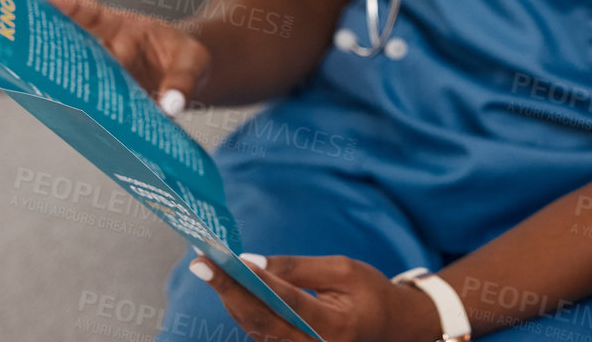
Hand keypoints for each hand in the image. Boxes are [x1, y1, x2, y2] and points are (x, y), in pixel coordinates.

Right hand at [40, 0, 209, 115]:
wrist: (185, 78)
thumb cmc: (186, 57)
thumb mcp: (195, 61)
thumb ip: (183, 81)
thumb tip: (169, 107)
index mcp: (124, 29)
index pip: (94, 16)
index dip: (70, 7)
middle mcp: (104, 52)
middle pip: (73, 52)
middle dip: (51, 55)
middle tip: (28, 60)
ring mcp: (100, 79)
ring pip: (76, 84)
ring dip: (63, 93)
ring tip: (51, 104)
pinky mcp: (103, 104)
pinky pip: (91, 111)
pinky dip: (86, 121)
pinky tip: (84, 134)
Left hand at [189, 254, 442, 341]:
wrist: (390, 329)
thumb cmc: (369, 294)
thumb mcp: (344, 270)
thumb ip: (298, 268)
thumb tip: (252, 262)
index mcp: (335, 327)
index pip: (286, 301)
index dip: (255, 280)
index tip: (226, 260)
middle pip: (260, 319)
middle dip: (227, 289)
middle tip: (201, 262)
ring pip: (254, 327)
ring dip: (228, 297)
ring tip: (207, 268)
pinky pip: (259, 331)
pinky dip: (241, 307)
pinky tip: (226, 285)